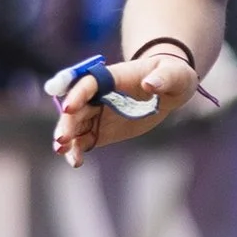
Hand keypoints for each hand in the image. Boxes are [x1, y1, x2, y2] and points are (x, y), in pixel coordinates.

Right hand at [51, 47, 198, 164]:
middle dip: (67, 122)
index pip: (88, 83)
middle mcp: (99, 94)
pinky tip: (76, 161)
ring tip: (62, 152)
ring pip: (76, 125)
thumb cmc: (171, 75)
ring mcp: (98, 113)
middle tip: (62, 140)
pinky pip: (84, 140)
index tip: (68, 108)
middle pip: (76, 107)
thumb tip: (151, 84)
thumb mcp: (174, 75)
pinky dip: (78, 150)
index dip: (77, 94)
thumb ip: (163, 78)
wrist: (169, 90)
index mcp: (112, 77)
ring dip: (67, 138)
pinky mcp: (101, 130)